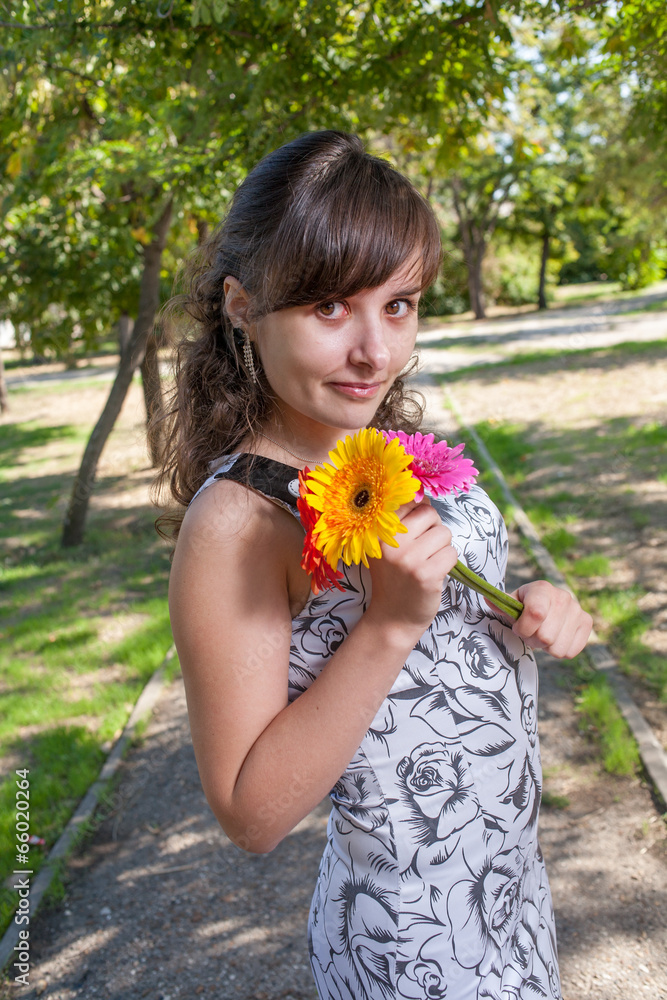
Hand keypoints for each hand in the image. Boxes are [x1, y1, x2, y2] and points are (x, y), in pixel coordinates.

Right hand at [366, 498, 458, 635]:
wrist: (393, 617)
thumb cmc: (395, 575)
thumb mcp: (387, 544)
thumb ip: (400, 518)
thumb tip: (424, 494)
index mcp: (377, 529)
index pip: (408, 500)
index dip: (418, 511)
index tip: (413, 530)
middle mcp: (390, 541)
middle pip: (430, 513)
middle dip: (433, 529)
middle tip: (421, 549)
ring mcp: (408, 559)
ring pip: (444, 533)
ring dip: (442, 547)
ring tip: (427, 562)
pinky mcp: (426, 574)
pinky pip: (452, 553)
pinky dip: (448, 563)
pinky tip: (433, 573)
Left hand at [497, 581, 592, 658]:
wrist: (546, 605)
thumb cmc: (524, 607)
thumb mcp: (512, 604)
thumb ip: (501, 605)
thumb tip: (488, 600)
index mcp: (542, 589)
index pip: (536, 613)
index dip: (523, 628)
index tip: (518, 628)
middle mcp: (563, 597)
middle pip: (545, 636)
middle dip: (533, 640)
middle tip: (530, 633)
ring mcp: (577, 610)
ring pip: (557, 648)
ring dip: (546, 647)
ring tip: (543, 635)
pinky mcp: (587, 623)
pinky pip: (570, 652)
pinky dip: (559, 651)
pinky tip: (555, 638)